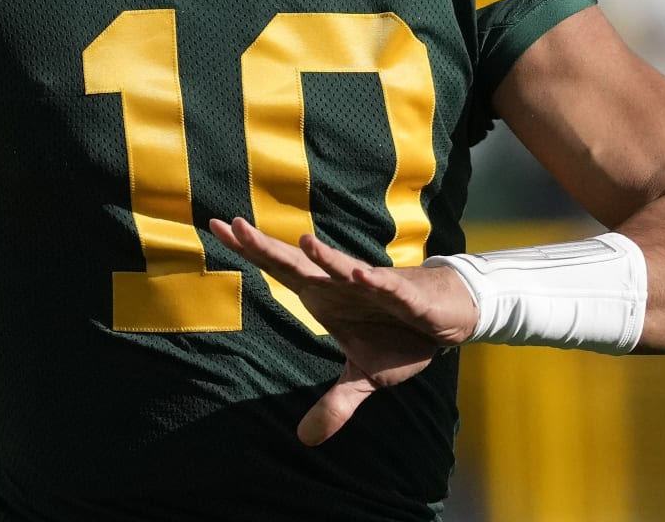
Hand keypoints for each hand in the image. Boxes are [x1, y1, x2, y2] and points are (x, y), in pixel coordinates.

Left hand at [210, 217, 477, 445]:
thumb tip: (305, 439)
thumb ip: (335, 403)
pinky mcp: (403, 294)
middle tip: (231, 225)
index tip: (216, 227)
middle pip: (297, 263)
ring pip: (342, 268)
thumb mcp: (364, 377)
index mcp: (324, 295)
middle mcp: (340, 283)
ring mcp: (371, 285)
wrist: (447, 318)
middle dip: (266, 246)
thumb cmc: (400, 336)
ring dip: (323, 256)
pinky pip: (386, 287)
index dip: (250, 250)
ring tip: (300, 242)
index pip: (279, 269)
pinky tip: (359, 275)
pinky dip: (373, 281)